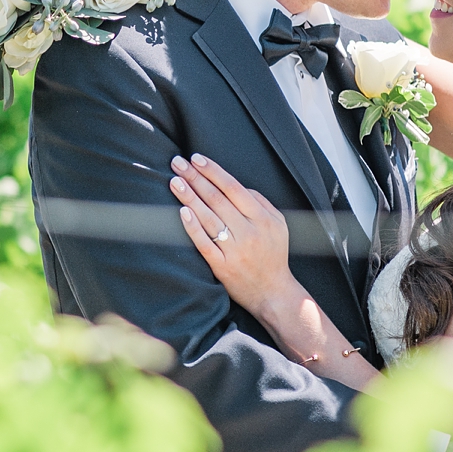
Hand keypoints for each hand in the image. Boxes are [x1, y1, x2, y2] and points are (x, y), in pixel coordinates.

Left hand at [170, 153, 295, 315]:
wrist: (273, 293)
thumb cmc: (273, 255)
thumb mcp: (278, 225)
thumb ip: (260, 202)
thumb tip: (236, 185)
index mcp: (263, 219)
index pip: (233, 188)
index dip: (213, 172)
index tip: (196, 158)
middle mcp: (249, 232)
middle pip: (217, 199)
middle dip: (195, 178)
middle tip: (177, 163)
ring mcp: (234, 250)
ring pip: (208, 218)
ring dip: (189, 197)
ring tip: (174, 181)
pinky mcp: (222, 266)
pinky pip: (204, 243)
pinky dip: (192, 227)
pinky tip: (182, 212)